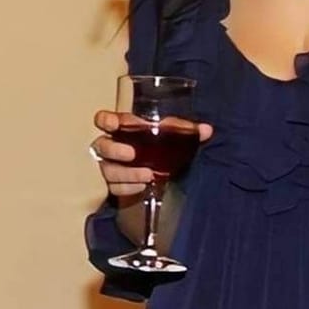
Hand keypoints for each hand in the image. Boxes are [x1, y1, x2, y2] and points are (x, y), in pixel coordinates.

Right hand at [90, 109, 212, 197]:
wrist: (151, 170)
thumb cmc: (154, 145)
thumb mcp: (168, 135)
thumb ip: (185, 131)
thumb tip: (206, 130)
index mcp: (121, 128)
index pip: (105, 120)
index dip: (106, 120)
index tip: (114, 125)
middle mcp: (110, 146)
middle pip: (102, 146)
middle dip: (114, 150)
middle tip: (131, 154)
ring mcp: (108, 166)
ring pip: (108, 169)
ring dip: (126, 173)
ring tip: (147, 175)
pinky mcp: (110, 185)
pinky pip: (114, 187)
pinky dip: (128, 187)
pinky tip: (142, 186)